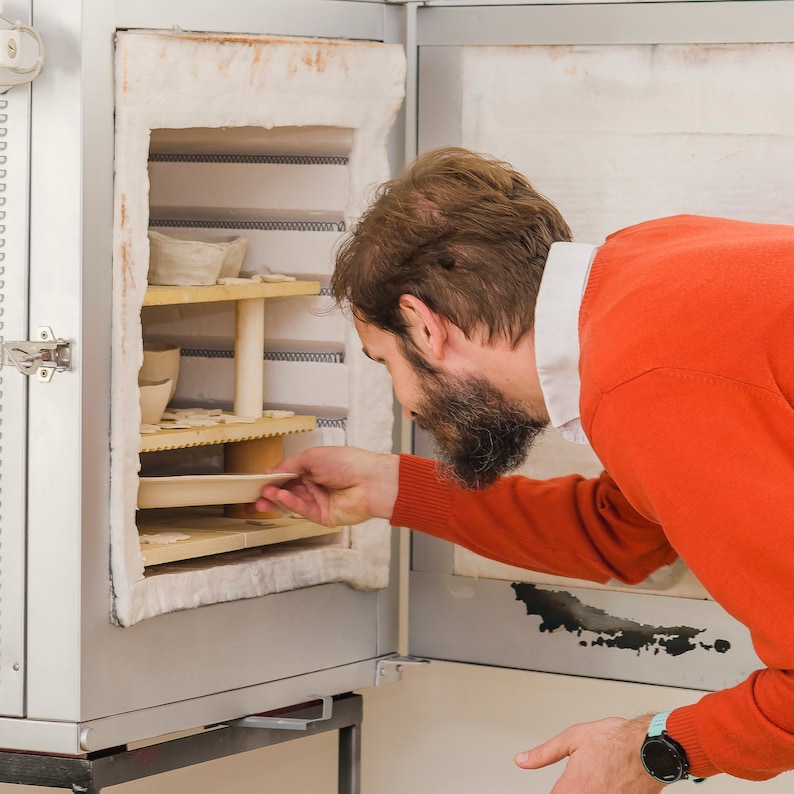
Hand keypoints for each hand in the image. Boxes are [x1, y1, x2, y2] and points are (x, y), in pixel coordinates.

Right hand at [255, 445, 399, 527]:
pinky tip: (280, 497)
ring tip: (265, 494)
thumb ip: (290, 464)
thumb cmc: (349, 462)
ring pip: (293, 502)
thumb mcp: (314, 456)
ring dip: (277, 498)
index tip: (258, 480)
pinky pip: (303, 510)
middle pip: (288, 491)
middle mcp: (317, 485)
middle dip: (271, 492)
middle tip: (256, 493)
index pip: (289, 475)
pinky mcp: (324, 516)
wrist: (372, 481)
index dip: (274, 478)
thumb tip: (272, 470)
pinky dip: (290, 503)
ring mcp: (320, 501)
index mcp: (315, 469)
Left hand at [515, 716, 663, 793]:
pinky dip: (606, 791)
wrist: (651, 748)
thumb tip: (522, 760)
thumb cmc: (615, 740)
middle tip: (585, 775)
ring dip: (590, 789)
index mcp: (572, 788)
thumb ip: (544, 753)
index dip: (557, 790)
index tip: (562, 785)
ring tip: (596, 777)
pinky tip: (607, 783)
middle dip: (573, 789)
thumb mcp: (572, 738)